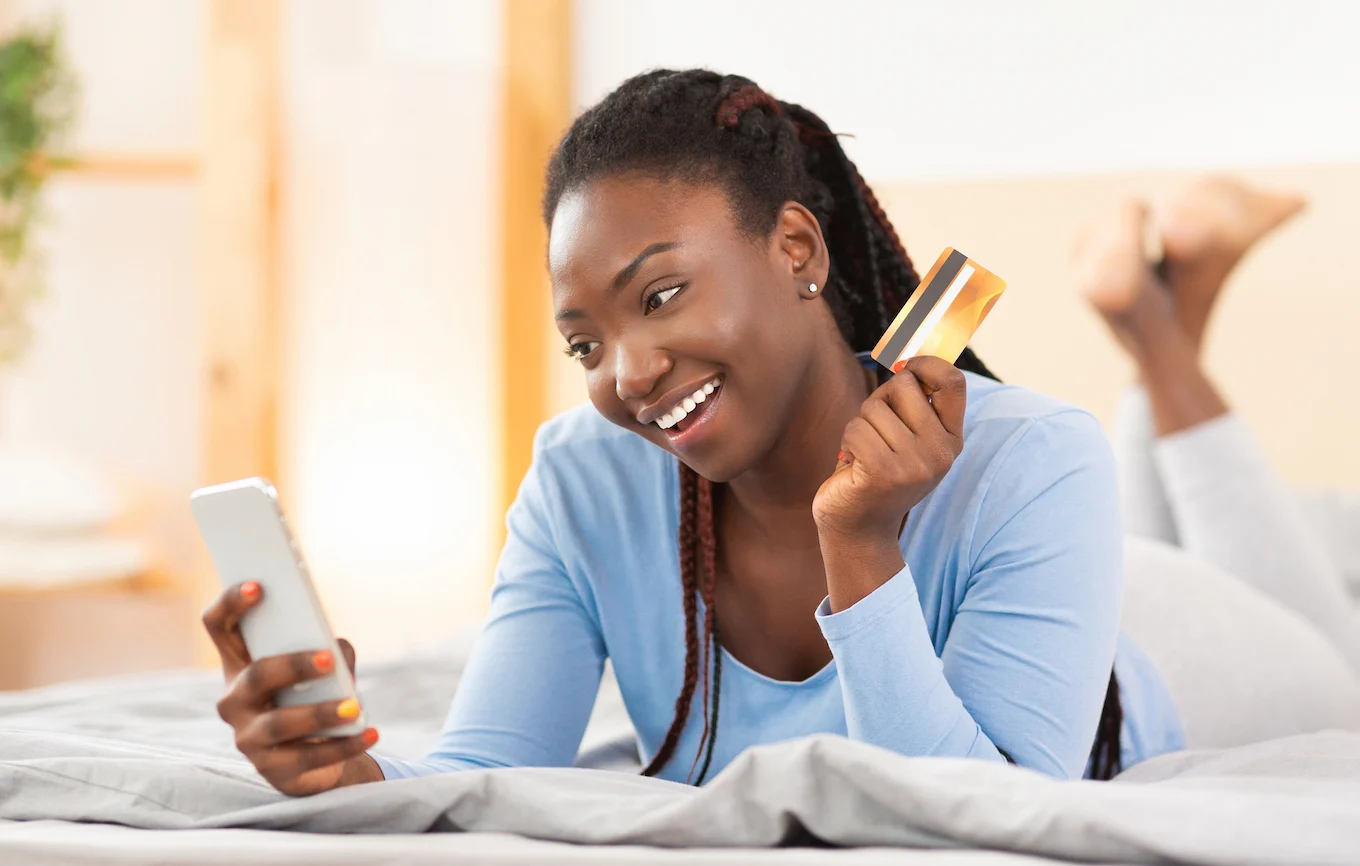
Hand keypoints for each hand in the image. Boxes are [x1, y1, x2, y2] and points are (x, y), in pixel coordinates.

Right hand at [201, 583, 382, 794]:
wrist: (318, 756)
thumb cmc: (315, 696)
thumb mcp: (322, 670)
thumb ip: (330, 653)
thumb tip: (336, 650)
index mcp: (240, 663)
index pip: (219, 626)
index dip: (232, 603)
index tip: (259, 586)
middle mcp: (234, 700)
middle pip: (255, 676)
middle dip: (292, 666)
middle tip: (328, 661)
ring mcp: (248, 737)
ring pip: (278, 723)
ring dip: (319, 713)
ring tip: (354, 707)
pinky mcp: (272, 769)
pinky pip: (307, 757)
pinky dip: (344, 744)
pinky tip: (370, 733)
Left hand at [813, 355, 966, 540]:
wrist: (860, 530)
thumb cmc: (877, 475)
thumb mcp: (907, 440)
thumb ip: (914, 404)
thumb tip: (907, 361)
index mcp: (951, 440)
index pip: (953, 381)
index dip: (926, 363)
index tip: (905, 368)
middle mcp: (941, 452)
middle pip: (904, 386)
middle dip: (880, 400)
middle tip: (876, 432)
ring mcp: (915, 464)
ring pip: (874, 407)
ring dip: (860, 426)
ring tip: (865, 455)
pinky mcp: (884, 472)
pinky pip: (856, 429)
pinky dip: (848, 442)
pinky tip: (854, 466)